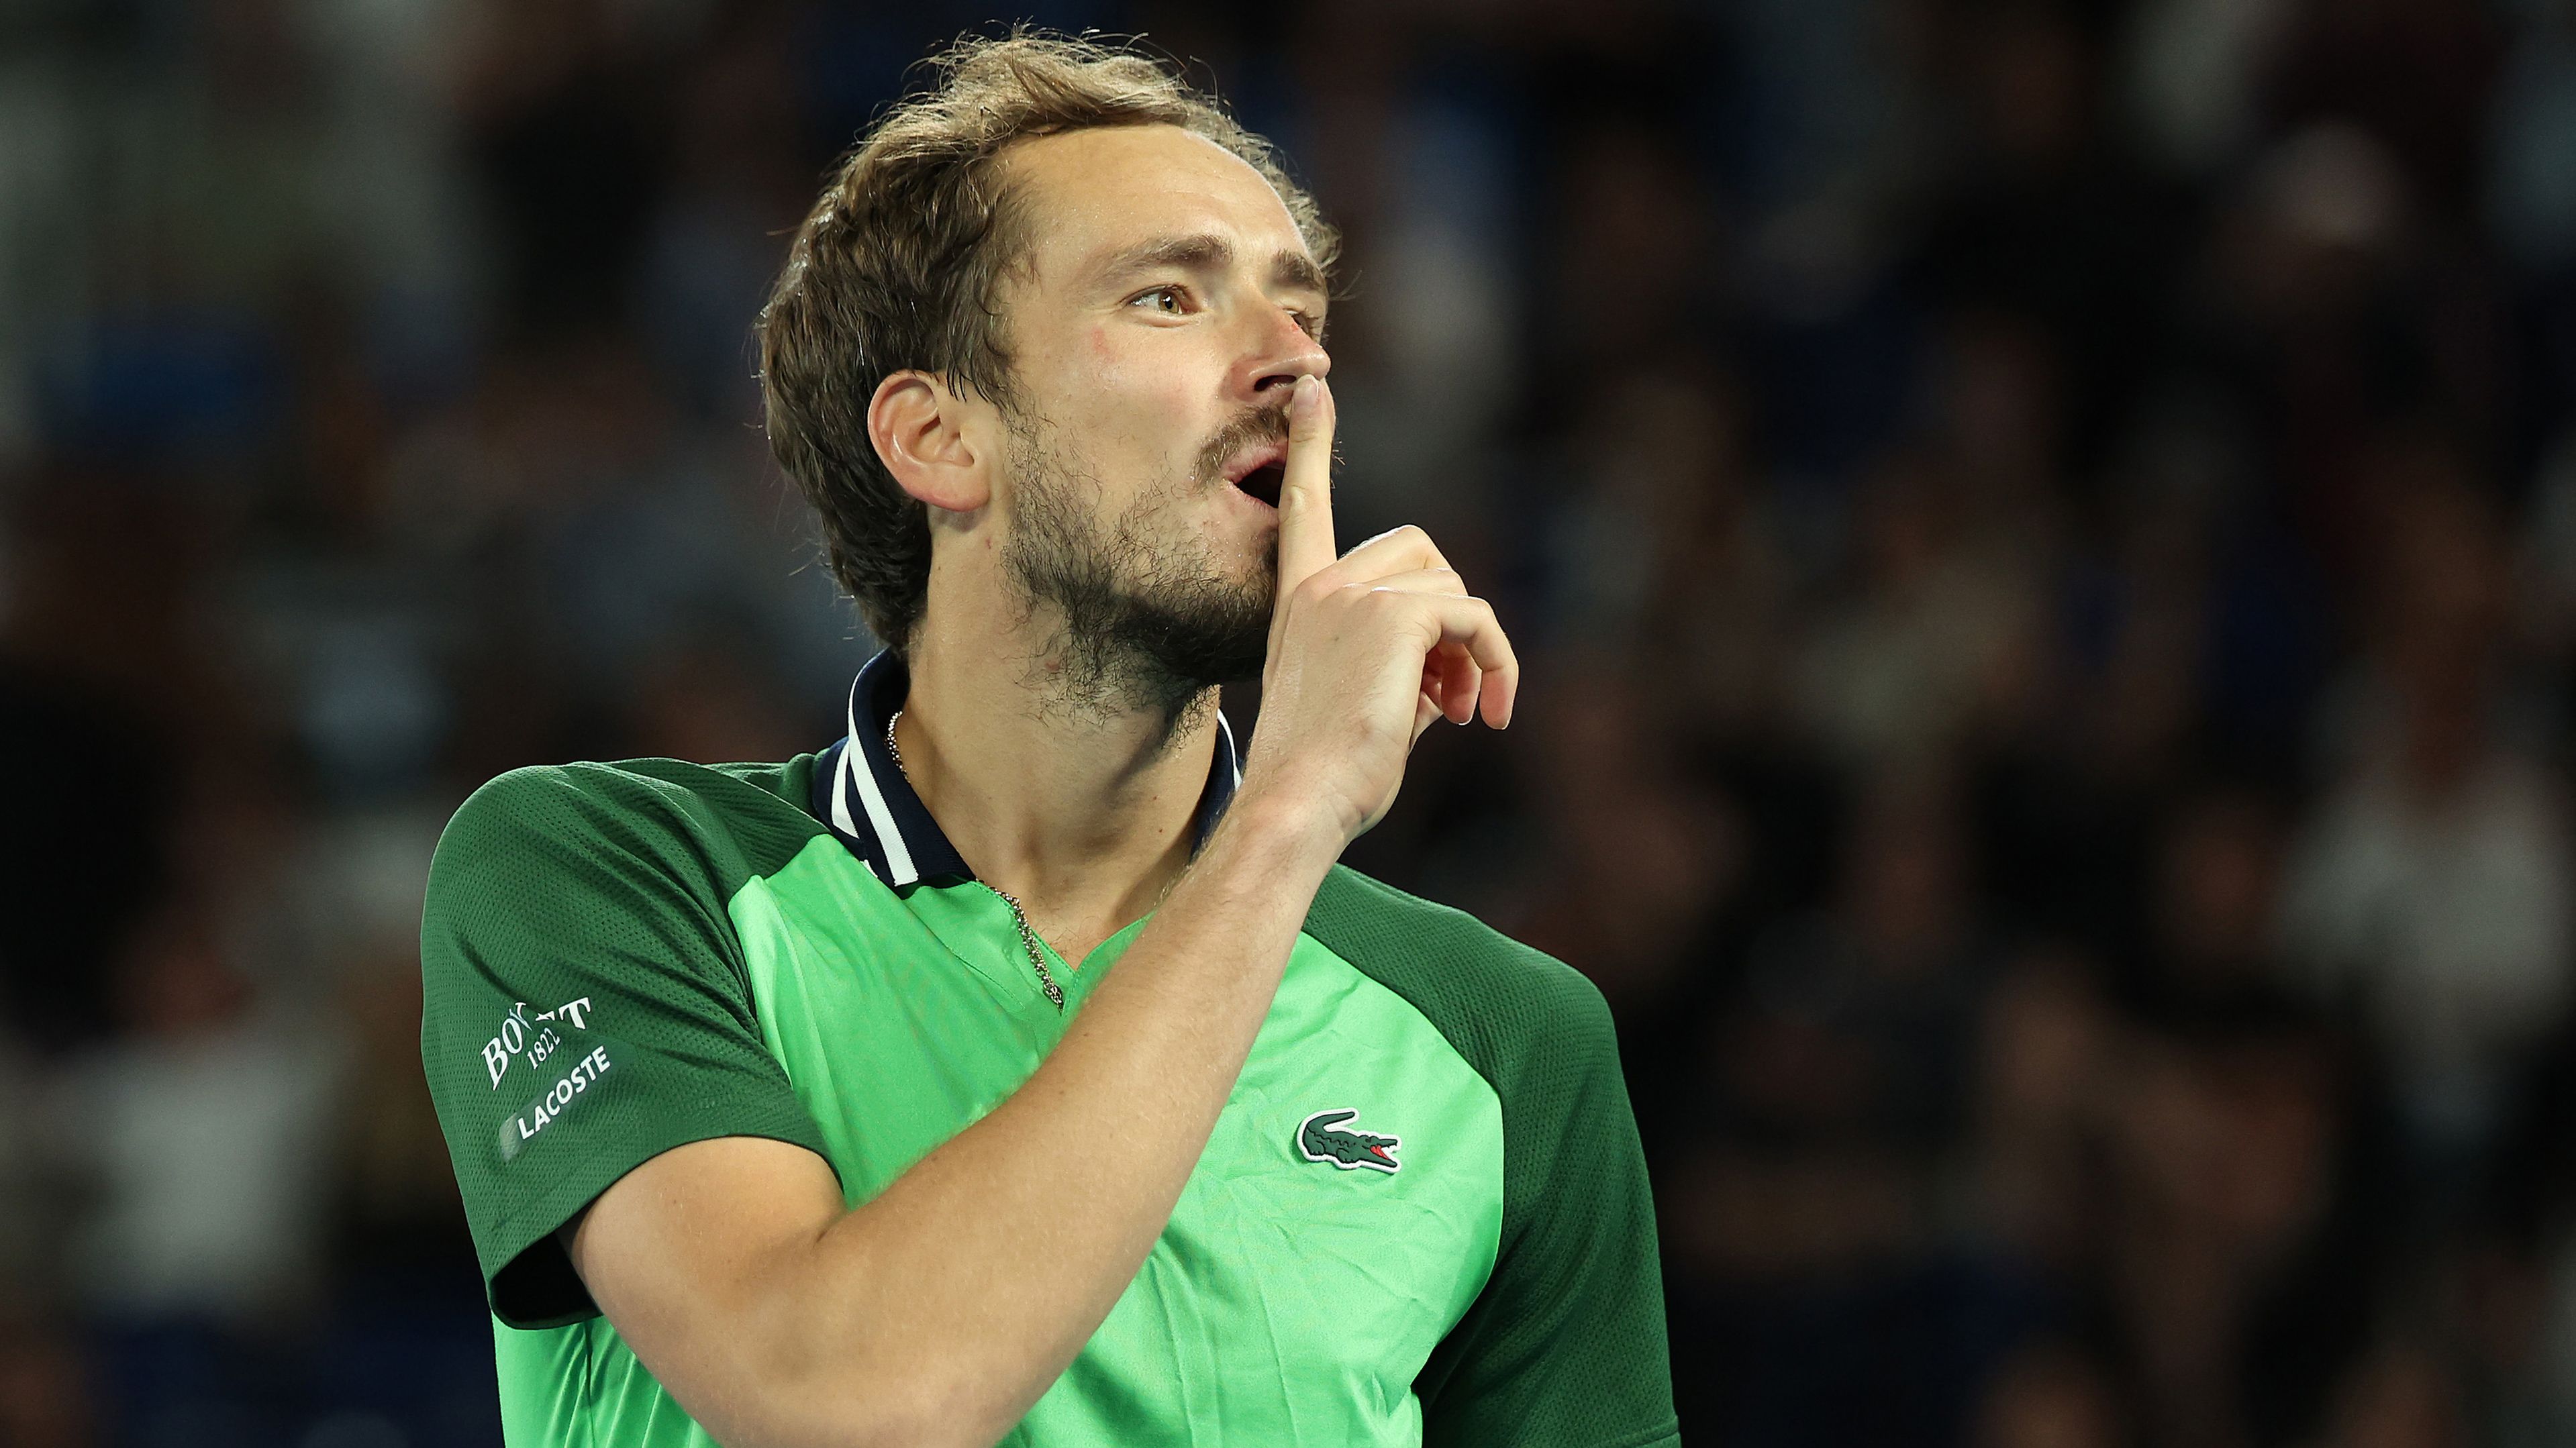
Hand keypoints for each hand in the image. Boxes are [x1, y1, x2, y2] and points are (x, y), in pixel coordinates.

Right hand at [1241, 375, 1518, 845]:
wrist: (1298, 805)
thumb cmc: (1327, 779)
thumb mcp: (1363, 707)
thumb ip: (1400, 669)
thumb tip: (1454, 676)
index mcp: (1298, 601)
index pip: (1306, 507)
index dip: (1313, 444)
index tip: (1313, 386)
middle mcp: (1320, 585)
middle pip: (1420, 554)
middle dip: (1450, 619)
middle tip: (1450, 695)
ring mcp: (1353, 595)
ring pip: (1453, 590)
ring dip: (1473, 653)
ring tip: (1456, 713)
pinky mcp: (1395, 615)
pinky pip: (1474, 618)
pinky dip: (1495, 664)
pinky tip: (1480, 715)